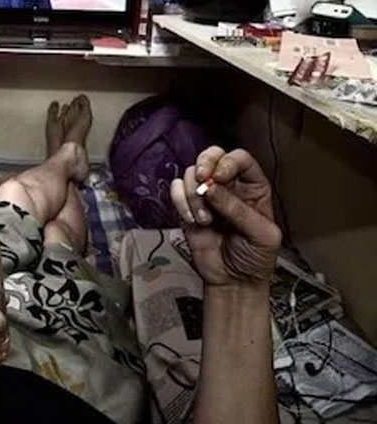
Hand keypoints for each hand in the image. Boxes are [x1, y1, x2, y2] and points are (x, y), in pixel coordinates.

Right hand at [169, 147, 281, 287]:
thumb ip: (239, 210)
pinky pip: (175, 191)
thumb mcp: (261, 235)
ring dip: (193, 195)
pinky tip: (193, 220)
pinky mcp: (187, 208)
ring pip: (190, 174)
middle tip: (202, 180)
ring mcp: (205, 196)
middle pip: (212, 156)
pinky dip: (180, 203)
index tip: (220, 177)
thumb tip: (212, 189)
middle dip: (204, 164)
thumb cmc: (254, 258)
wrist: (233, 281)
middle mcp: (228, 187)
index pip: (240, 159)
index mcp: (253, 188)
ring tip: (204, 219)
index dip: (228, 162)